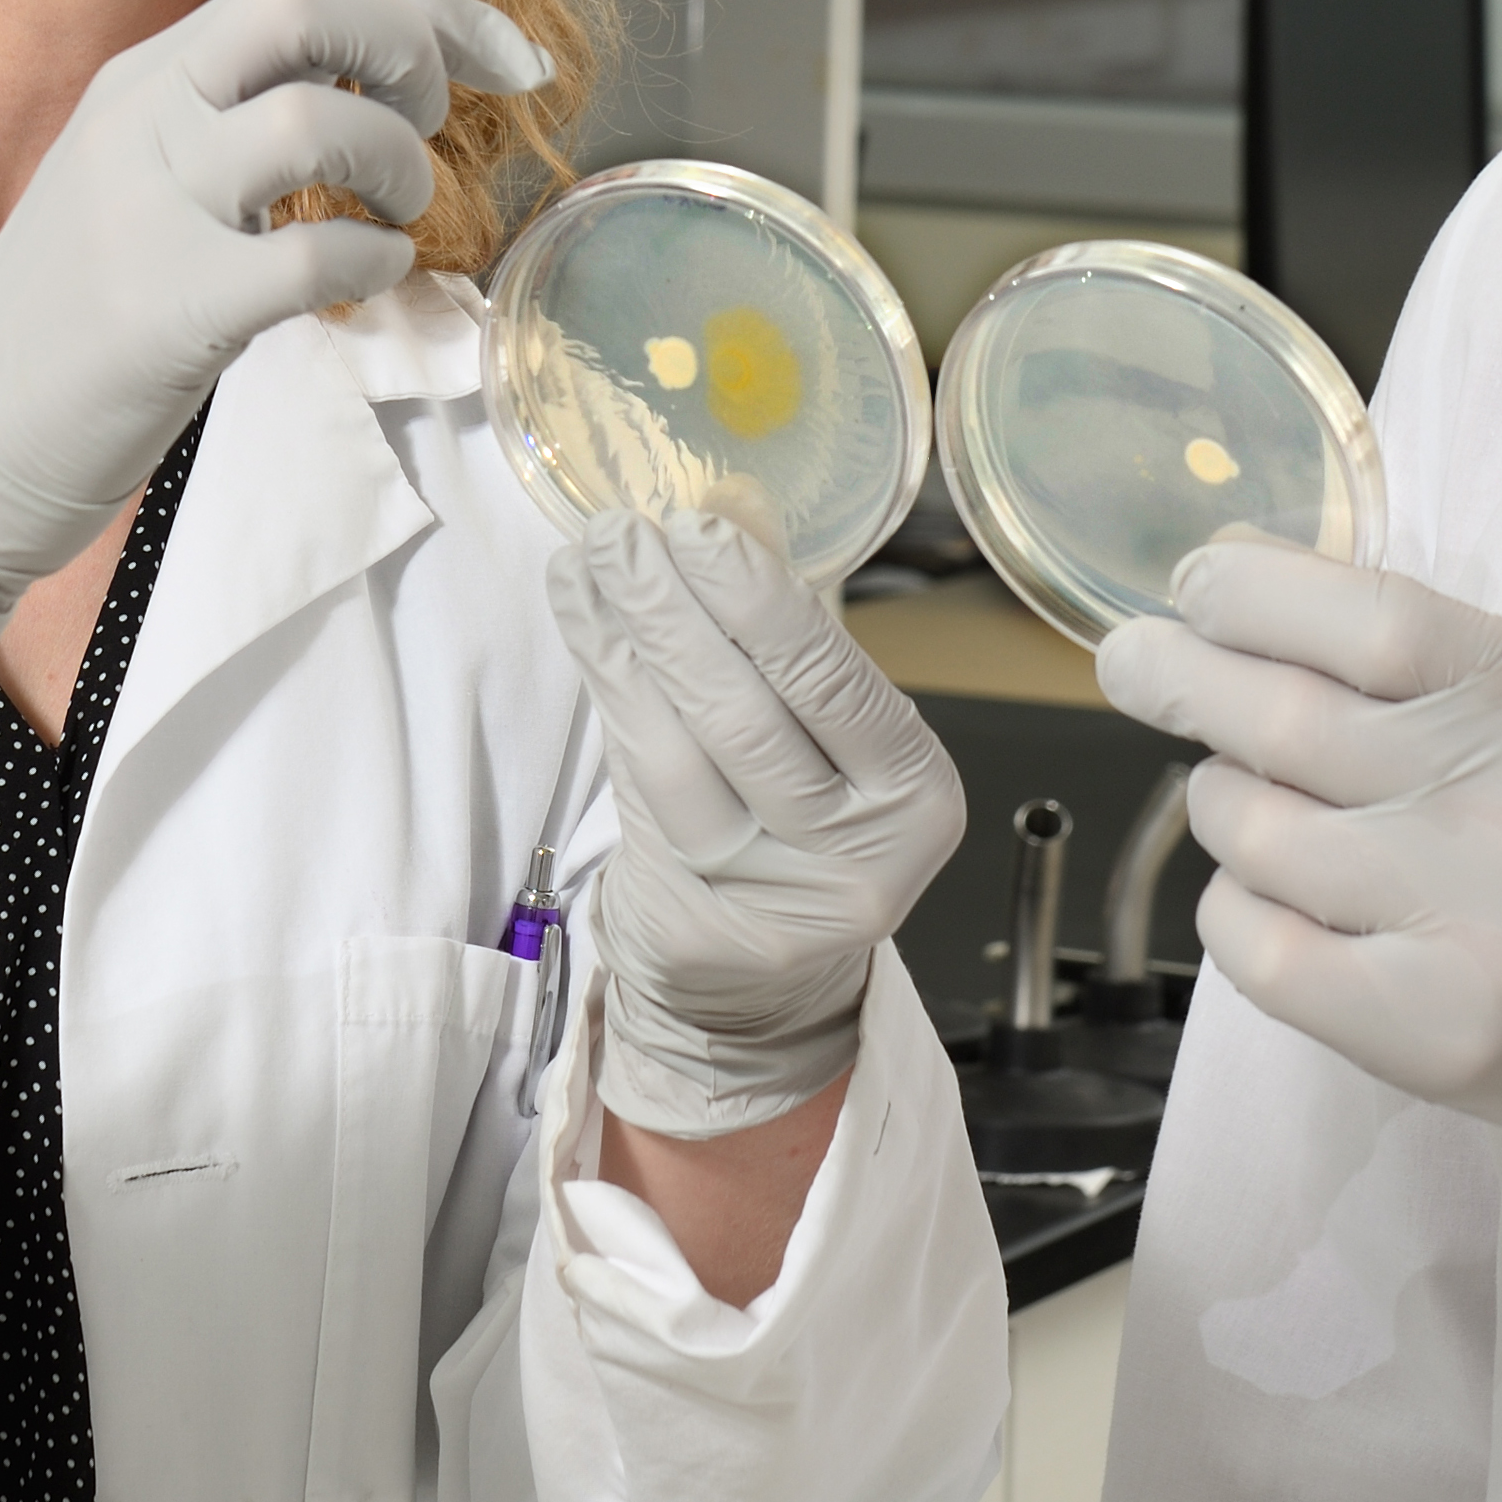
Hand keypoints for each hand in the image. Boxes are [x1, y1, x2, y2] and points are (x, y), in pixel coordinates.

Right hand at [0, 0, 549, 638]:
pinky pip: (313, 257)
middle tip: (425, 122)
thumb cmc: (84, 295)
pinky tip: (367, 277)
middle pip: (308, 0)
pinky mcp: (172, 307)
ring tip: (394, 215)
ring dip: (399, 168)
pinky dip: (372, 261)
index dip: (434, 8)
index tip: (514, 60)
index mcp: (151, 72)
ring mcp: (155, 205)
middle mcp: (149, 114)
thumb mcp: (141, 147)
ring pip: (319, 122)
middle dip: (410, 45)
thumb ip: (239, 64)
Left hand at [550, 507, 965, 1136]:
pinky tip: (587, 629)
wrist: (766, 985)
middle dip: (674, 611)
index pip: (833, 683)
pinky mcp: (693, 927)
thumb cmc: (803, 826)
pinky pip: (638, 793)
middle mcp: (858, 858)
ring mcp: (771, 903)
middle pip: (747, 717)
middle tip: (622, 533)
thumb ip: (791, 644)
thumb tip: (729, 516)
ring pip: (679, 756)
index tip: (696, 526)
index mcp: (914, 793)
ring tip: (586, 566)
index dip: (757, 600)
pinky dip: (609, 698)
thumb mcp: (832, 742)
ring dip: (623, 644)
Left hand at [1096, 544, 1501, 1174]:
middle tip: (1135, 661)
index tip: (1193, 583)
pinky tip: (1263, 889)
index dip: (1249, 592)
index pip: (1364, 616)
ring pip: (1252, 832)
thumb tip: (1248, 594)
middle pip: (1279, 720)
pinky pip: (1259, 949)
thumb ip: (1431, 655)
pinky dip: (1232, 906)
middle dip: (1175, 676)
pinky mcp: (1428, 1031)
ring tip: (1246, 794)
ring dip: (1220, 799)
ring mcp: (1468, 929)